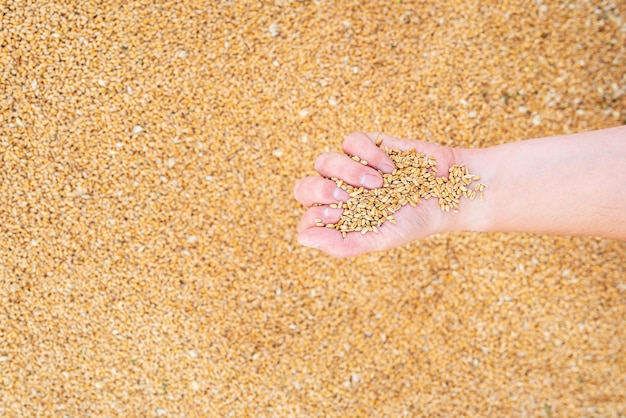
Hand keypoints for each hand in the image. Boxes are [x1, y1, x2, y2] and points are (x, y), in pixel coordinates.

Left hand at [294, 132, 457, 256]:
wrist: (448, 192)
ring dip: (349, 172)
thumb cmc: (414, 221)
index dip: (315, 216)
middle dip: (322, 191)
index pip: (307, 220)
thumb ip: (343, 245)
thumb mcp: (380, 239)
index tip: (339, 216)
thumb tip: (303, 238)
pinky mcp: (367, 145)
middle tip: (349, 197)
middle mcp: (338, 193)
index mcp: (338, 220)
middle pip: (304, 187)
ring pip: (323, 161)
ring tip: (378, 183)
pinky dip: (368, 153)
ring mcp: (350, 167)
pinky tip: (389, 166)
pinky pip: (351, 141)